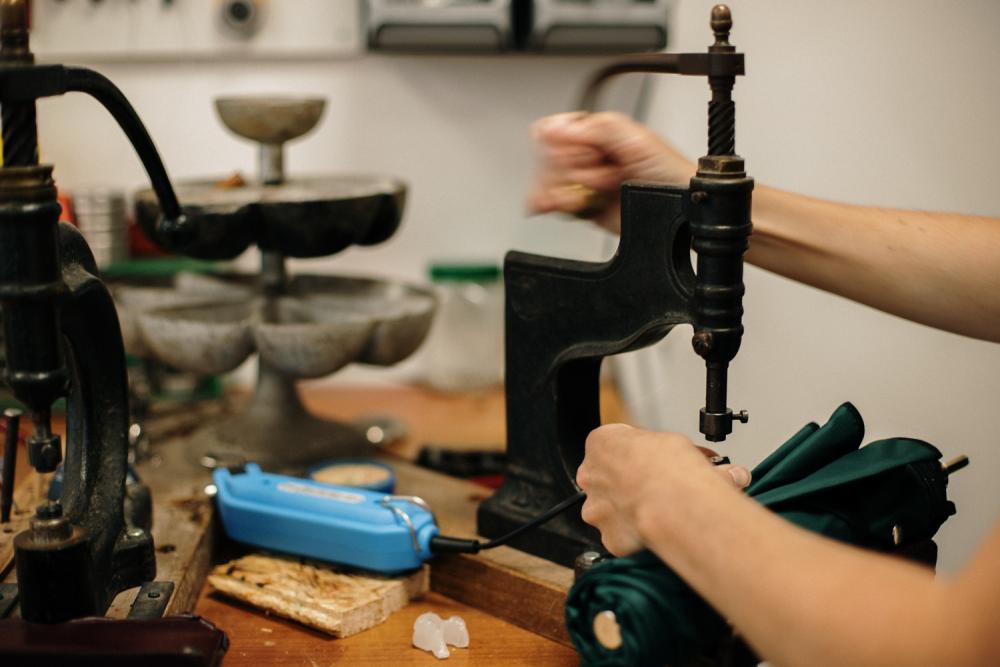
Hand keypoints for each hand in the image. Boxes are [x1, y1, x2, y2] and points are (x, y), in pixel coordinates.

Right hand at [528, 112, 695, 232]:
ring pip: (550, 181)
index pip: (558, 130)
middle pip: (551, 157)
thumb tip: (556, 127)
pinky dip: (551, 204)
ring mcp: (586, 182)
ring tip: (592, 191)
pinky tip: (554, 204)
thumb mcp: (637, 140)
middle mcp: (590, 156)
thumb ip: (597, 128)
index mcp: (599, 134)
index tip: (582, 153)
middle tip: (597, 173)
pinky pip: (555, 203)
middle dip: (570, 168)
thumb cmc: (670, 174)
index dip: (564, 143)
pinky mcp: (584, 206)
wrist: (680, 210)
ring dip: (564, 188)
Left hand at [576, 423, 750, 555]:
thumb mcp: (675, 442)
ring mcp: (596, 509)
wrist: (674, 502)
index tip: (653, 459)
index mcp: (601, 444)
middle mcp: (591, 476)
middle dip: (631, 483)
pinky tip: (657, 527)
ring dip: (632, 510)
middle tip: (660, 486)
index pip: (614, 445)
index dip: (637, 454)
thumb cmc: (671, 467)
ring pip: (613, 510)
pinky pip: (624, 535)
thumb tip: (704, 464)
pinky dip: (639, 534)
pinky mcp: (610, 537)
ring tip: (662, 510)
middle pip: (609, 479)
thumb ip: (673, 453)